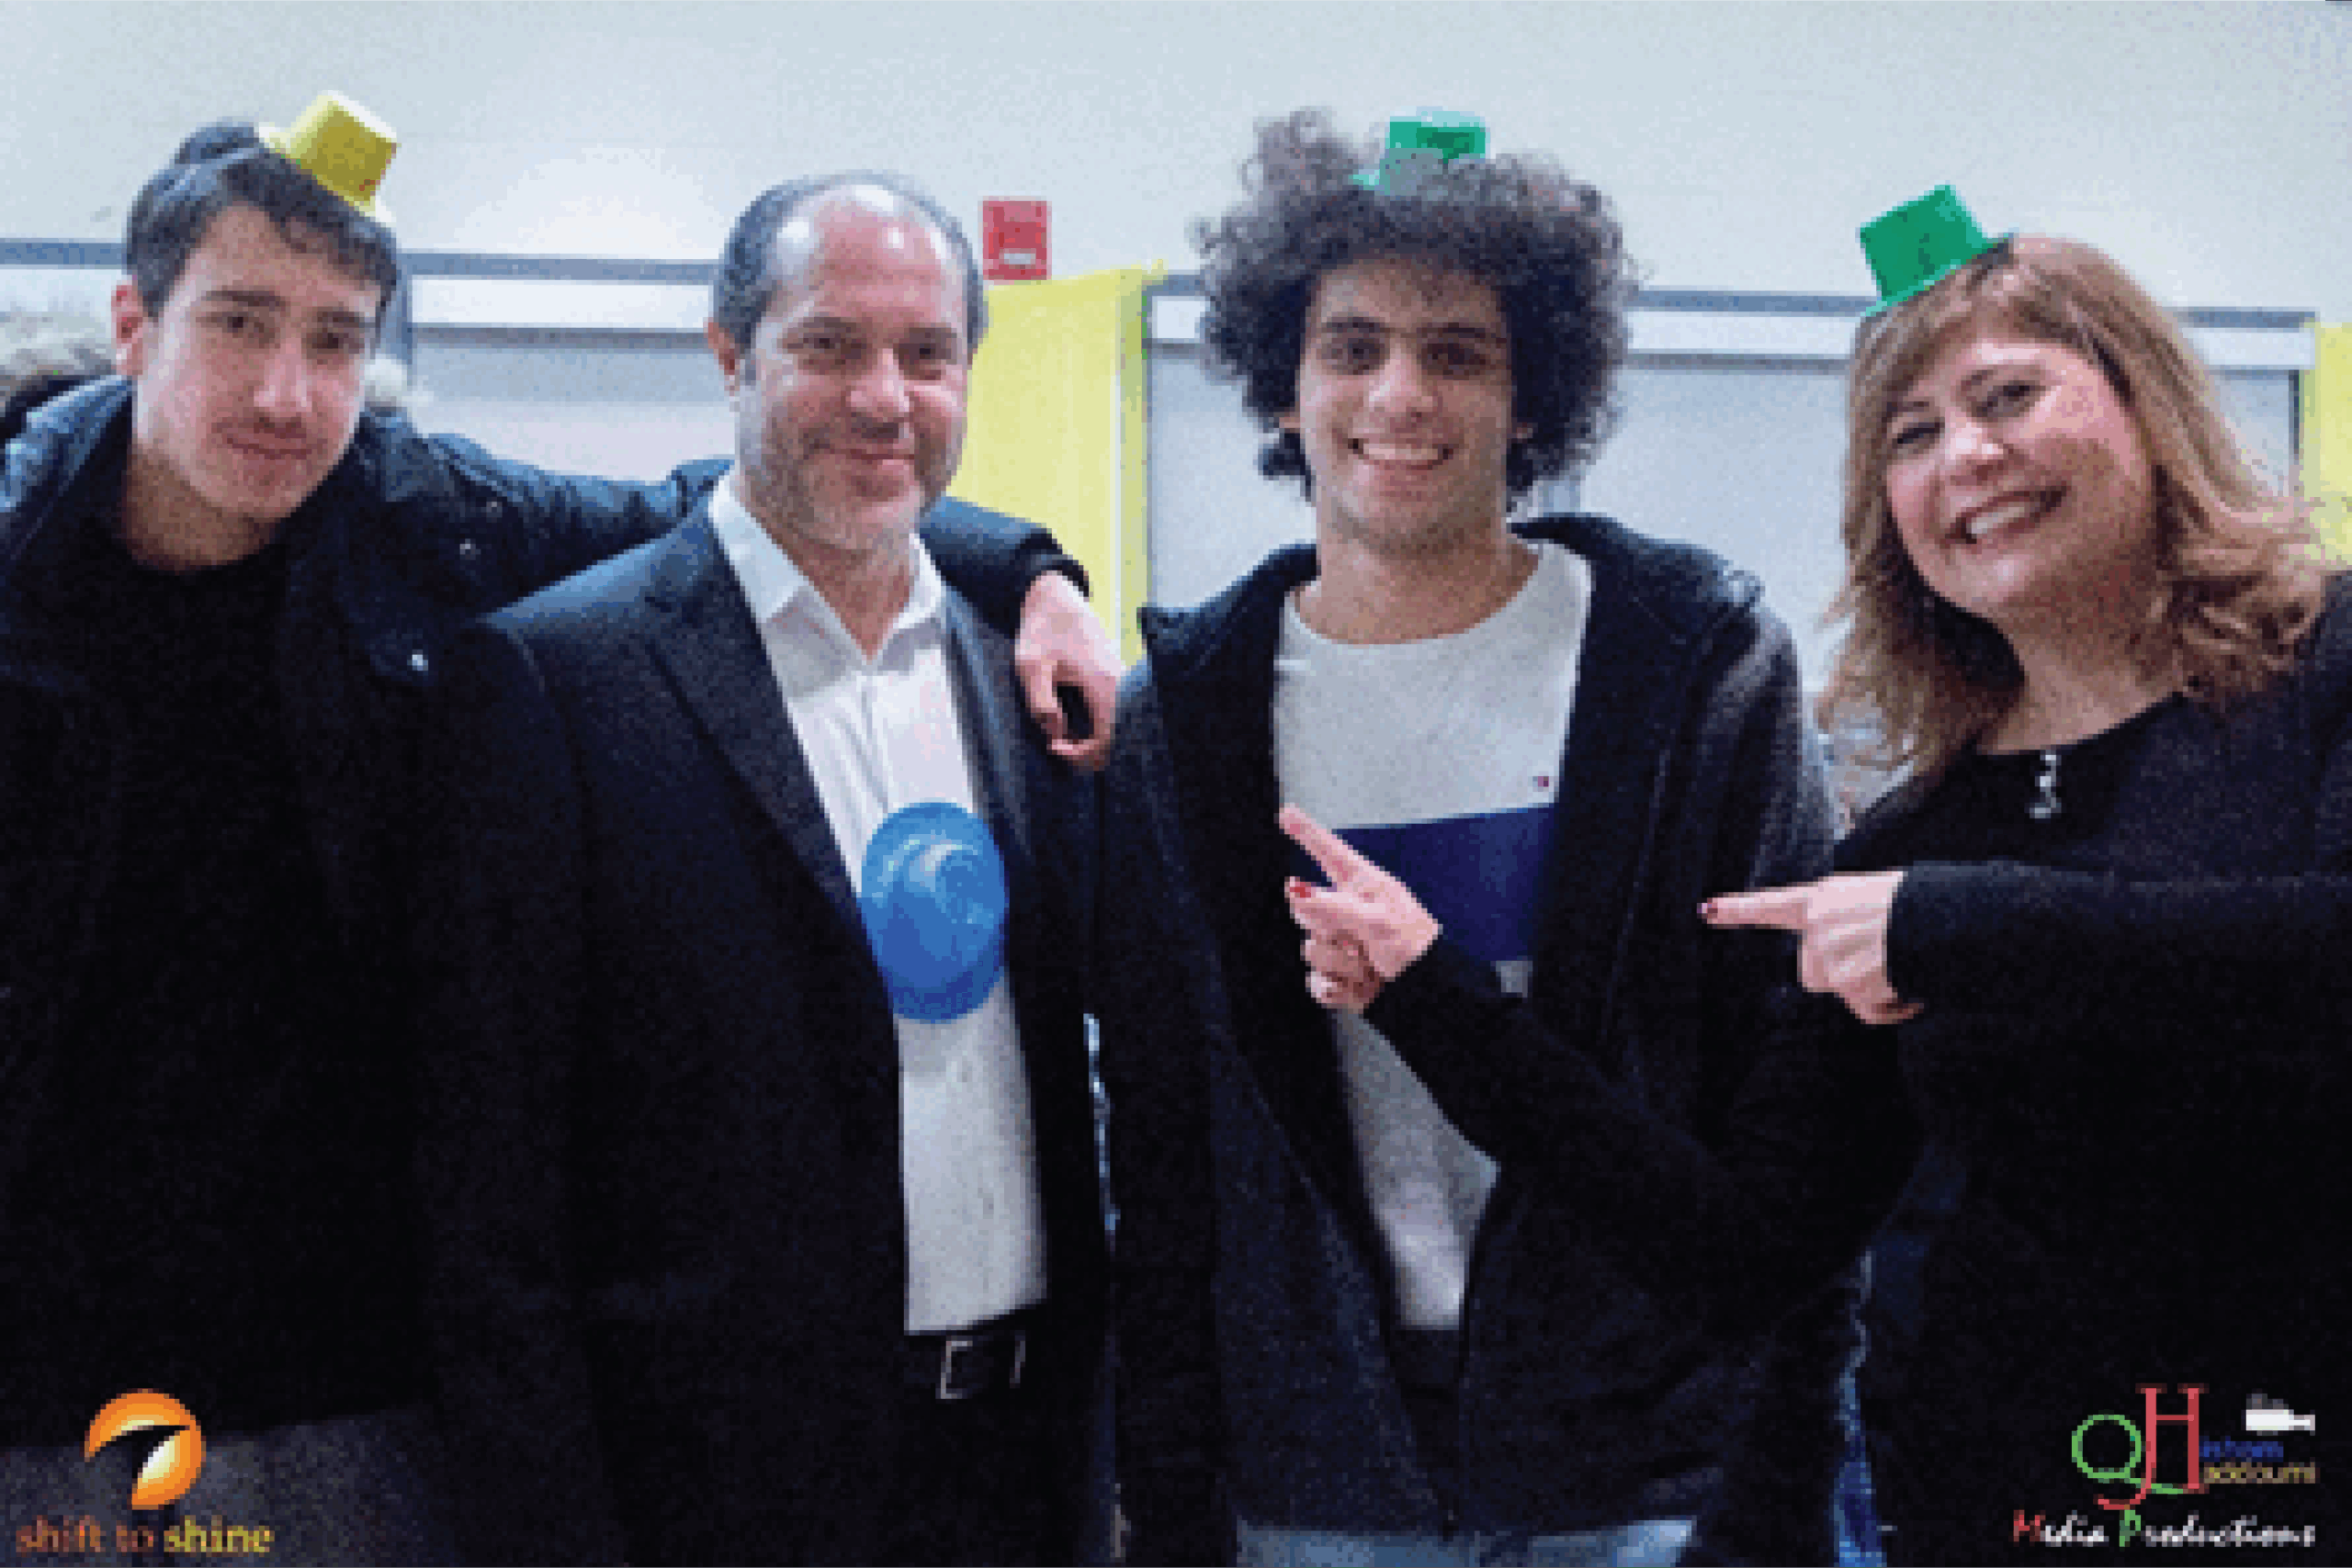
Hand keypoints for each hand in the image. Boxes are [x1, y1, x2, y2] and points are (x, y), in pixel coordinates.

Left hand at [1013, 571, 1120, 770]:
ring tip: (1059, 731)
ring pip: (1116, 727)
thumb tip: (1057, 732)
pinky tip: (1067, 717)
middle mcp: (1119, 684)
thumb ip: (1040, 703)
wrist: (1055, 597)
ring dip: (1089, 738)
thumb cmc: (1041, 630)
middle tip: (1056, 742)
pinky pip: (1112, 713)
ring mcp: (1120, 681)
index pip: (1107, 739)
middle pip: (1117, 738)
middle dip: (1087, 751)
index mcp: (1102, 683)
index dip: (1082, 755)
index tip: (1054, 745)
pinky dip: (1094, 725)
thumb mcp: (1029, 666)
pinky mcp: (1114, 678)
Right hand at [1279, 804, 1441, 1014]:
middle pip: (1305, 910)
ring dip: (1340, 963)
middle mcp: (1347, 911)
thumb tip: (1295, 891)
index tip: (1286, 813)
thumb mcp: (1378, 921)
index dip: (1306, 832)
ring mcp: (1341, 944)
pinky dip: (1335, 988)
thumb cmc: (1416, 949)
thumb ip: (1333, 906)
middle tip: (1356, 939)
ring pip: (1310, 950)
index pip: (1328, 852)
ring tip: (1367, 965)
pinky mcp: (1339, 975)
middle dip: (1326, 928)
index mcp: (1362, 887)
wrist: (1427, 994)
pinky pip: (1316, 981)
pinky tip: (1356, 986)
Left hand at [1701, 871, 1920, 1025]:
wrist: (1942, 917)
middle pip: (1812, 972)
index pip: (1772, 905)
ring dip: (1874, 992)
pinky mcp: (1849, 984)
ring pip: (1843, 994)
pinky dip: (1892, 1009)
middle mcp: (1817, 927)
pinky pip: (1868, 1013)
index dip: (1738, 909)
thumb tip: (1842, 959)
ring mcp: (1831, 957)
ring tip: (1905, 968)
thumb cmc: (1920, 904)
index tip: (1705, 909)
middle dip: (1842, 976)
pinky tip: (1912, 990)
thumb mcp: (1872, 896)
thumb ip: (1843, 920)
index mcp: (1822, 898)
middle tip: (1880, 960)